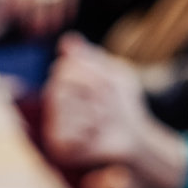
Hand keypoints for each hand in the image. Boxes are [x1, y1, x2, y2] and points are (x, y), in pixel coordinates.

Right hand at [43, 35, 186, 187]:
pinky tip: (96, 134)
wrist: (135, 137)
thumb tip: (66, 41)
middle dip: (91, 92)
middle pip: (59, 87)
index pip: (63, 67)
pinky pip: (66, 131)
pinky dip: (88, 130)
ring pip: (63, 107)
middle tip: (107, 105)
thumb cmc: (124, 103)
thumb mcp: (113, 73)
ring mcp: (52, 126)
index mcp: (63, 84)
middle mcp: (53, 104)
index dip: (88, 73)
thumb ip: (91, 57)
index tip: (107, 85)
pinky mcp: (57, 147)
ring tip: (103, 119)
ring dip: (93, 111)